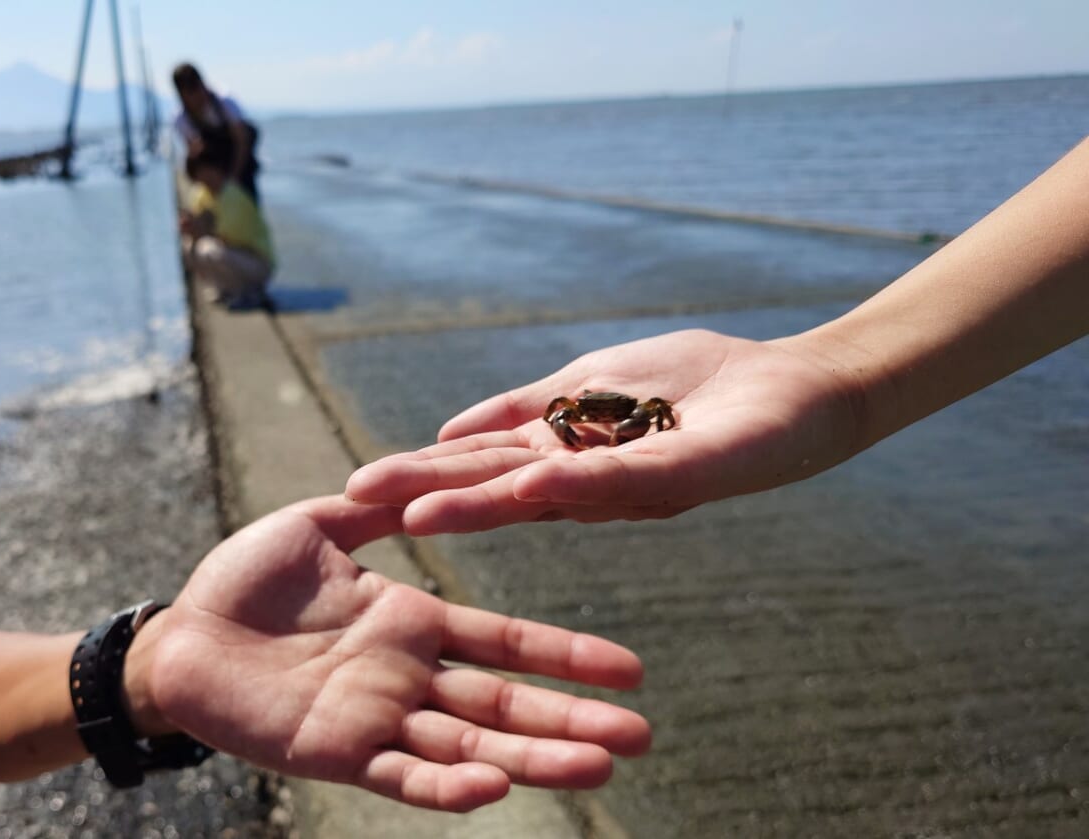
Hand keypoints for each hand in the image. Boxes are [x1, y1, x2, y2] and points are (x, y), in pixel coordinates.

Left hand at [146, 496, 650, 811]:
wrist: (178, 634)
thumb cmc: (243, 580)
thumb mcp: (318, 527)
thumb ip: (375, 514)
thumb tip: (424, 478)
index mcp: (414, 622)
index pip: (508, 644)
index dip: (566, 659)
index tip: (629, 670)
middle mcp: (410, 677)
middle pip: (506, 705)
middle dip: (573, 721)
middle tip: (640, 738)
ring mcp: (378, 719)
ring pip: (470, 747)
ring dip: (533, 758)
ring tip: (598, 769)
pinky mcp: (337, 753)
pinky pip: (402, 774)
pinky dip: (448, 786)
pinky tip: (495, 786)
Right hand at [346, 329, 864, 532]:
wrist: (799, 390)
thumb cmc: (698, 386)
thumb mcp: (594, 386)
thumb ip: (527, 410)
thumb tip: (452, 433)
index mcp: (565, 454)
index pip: (479, 467)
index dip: (418, 476)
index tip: (352, 489)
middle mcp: (591, 477)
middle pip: (498, 485)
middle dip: (430, 494)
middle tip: (356, 506)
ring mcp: (637, 480)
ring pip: (549, 494)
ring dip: (485, 504)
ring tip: (419, 514)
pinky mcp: (689, 473)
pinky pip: (628, 479)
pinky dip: (579, 481)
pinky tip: (530, 483)